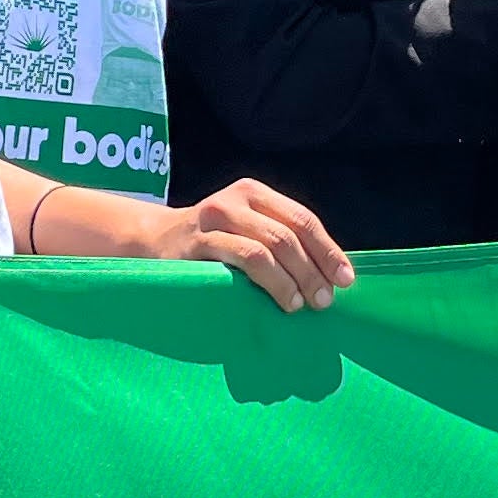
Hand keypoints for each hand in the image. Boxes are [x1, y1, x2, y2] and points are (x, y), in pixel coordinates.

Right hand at [142, 179, 354, 312]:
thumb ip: (278, 242)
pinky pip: (245, 258)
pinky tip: (281, 300)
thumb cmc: (209, 246)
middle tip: (326, 300)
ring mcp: (216, 218)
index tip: (346, 279)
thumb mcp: (244, 231)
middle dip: (315, 269)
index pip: (303, 219)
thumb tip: (328, 274)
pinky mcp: (200, 242)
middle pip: (290, 234)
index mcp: (254, 193)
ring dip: (294, 279)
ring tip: (304, 305)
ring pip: (271, 246)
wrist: (151, 243)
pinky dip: (271, 281)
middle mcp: (236, 199)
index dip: (328, 250)